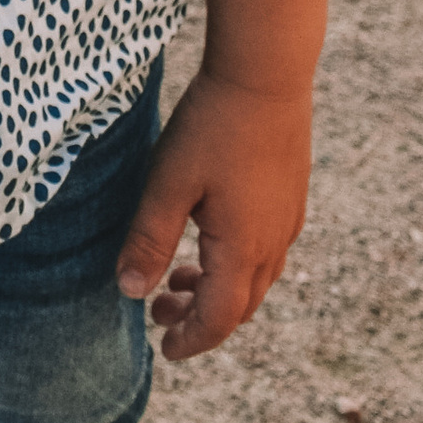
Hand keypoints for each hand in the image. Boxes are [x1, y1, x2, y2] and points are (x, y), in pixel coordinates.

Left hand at [114, 64, 313, 362]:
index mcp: (242, 249)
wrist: (267, 74)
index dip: (190, 340)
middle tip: (159, 309)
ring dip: (219, 290)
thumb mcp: (168, 184)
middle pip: (240, 307)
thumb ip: (149, 241)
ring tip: (180, 275)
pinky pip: (268, 251)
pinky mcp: (292, 197)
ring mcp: (288, 220)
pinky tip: (211, 236)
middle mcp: (273, 243)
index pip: (219, 320)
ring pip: (256, 280)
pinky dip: (237, 264)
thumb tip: (130, 293)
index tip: (163, 348)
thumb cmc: (212, 126)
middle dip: (200, 318)